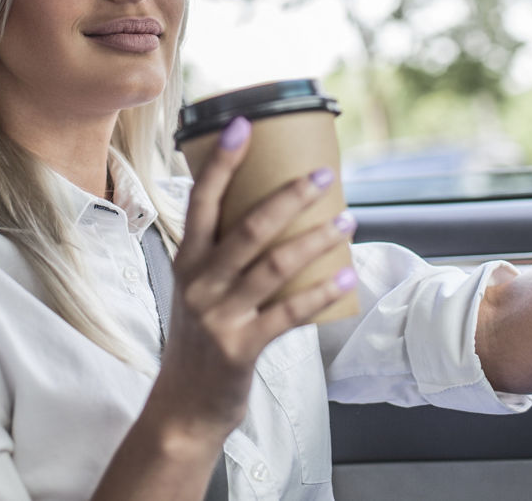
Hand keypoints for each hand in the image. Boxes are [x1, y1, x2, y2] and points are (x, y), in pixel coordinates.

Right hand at [150, 116, 355, 442]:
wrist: (184, 406)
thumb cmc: (200, 340)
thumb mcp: (198, 290)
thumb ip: (224, 255)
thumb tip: (273, 210)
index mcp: (187, 262)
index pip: (201, 201)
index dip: (222, 162)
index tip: (243, 126)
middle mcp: (199, 284)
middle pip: (248, 227)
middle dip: (288, 196)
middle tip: (322, 174)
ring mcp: (219, 316)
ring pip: (274, 266)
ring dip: (315, 240)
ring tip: (347, 219)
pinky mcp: (241, 347)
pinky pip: (289, 314)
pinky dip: (321, 293)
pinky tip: (347, 275)